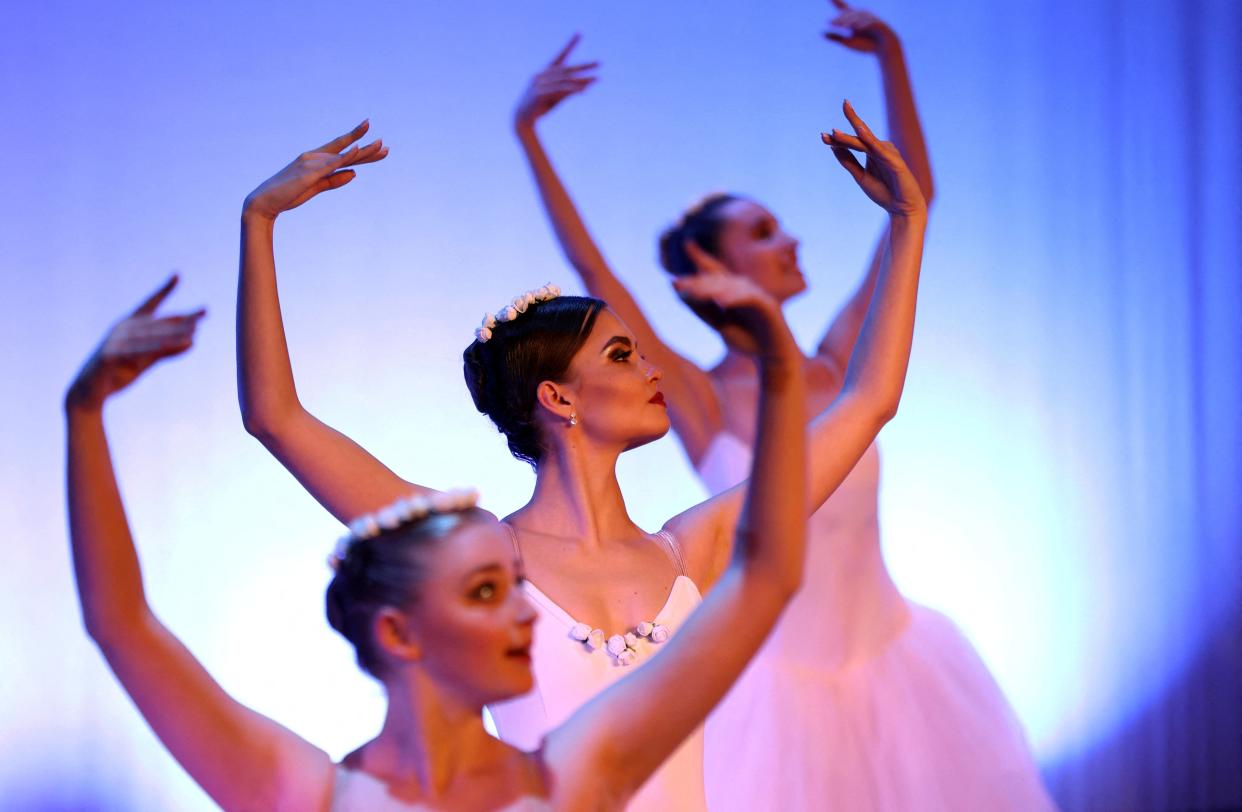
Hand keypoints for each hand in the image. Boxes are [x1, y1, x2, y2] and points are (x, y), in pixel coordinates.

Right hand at [66, 275, 206, 410]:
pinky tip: (179, 346)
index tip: (177, 275)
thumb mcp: (146, 360)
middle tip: (205, 312)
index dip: (163, 290)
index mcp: (128, 325)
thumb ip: (167, 350)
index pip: (149, 304)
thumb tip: (194, 340)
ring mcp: (115, 342)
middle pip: (158, 323)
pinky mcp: (110, 357)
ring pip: (151, 337)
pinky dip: (159, 349)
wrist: (89, 393)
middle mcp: (122, 329)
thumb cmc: (118, 372)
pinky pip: (138, 353)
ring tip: (196, 333)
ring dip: (174, 335)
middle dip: (183, 319)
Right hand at [242, 121, 387, 220]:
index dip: (359, 144)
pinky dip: (346, 156)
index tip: (377, 142)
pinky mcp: (310, 173)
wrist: (265, 203)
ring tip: (381, 145)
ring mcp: (312, 163)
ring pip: (343, 155)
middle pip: (346, 150)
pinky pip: (332, 163)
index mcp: (316, 159)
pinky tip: (358, 150)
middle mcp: (315, 156)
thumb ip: (335, 180)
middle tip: (386, 146)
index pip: (342, 150)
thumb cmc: (289, 195)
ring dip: (363, 151)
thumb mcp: (317, 187)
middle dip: (367, 148)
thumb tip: (355, 173)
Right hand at [514, 34, 598, 130]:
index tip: (579, 34)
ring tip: (596, 79)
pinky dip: (572, 89)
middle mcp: (542, 75)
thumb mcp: (557, 97)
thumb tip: (588, 84)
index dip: (570, 45)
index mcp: (545, 73)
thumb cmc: (540, 108)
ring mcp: (540, 83)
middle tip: (599, 63)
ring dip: (581, 79)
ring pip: (565, 79)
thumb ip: (571, 90)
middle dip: (583, 66)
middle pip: (566, 69)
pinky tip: (583, 89)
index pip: (560, 56)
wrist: (523, 121)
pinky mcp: (540, 93)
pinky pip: (560, 89)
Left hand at [672, 243, 789, 357]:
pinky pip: (750, 298)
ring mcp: (756, 295)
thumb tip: (680, 291)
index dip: (700, 257)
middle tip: (678, 284)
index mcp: (730, 290)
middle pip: (717, 280)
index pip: (713, 271)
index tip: (687, 243)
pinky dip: (735, 298)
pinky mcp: (768, 305)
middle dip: (697, 282)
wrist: (773, 357)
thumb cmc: (747, 339)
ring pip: (731, 287)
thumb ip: (702, 309)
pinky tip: (722, 301)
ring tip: (694, 293)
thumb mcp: (719, 325)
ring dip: (711, 289)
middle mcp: (743, 288)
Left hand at [822, 101, 925, 217]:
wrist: (902, 208)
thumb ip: (848, 161)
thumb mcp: (860, 176)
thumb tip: (833, 148)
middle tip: (827, 128)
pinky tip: (860, 131)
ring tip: (835, 132)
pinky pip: (880, 149)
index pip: (853, 142)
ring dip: (850, 137)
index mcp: (873, 151)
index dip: (838, 139)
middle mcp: (881, 148)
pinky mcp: (895, 161)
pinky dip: (870, 140)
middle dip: (843, 134)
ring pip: (866, 143)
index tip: (822, 136)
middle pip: (859, 138)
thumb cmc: (884, 192)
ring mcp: (888, 153)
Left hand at [823, 0, 896, 54]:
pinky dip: (864, 24)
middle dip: (841, 19)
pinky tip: (858, 27)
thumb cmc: (866, 45)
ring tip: (843, 26)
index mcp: (854, 20)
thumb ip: (836, 37)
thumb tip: (821, 33)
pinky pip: (872, 22)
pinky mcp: (880, 24)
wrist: (884, 50)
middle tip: (831, 23)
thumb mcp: (848, 42)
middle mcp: (862, 17)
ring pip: (860, 17)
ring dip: (851, 21)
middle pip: (850, 15)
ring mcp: (871, 19)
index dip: (837, 2)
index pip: (844, 9)